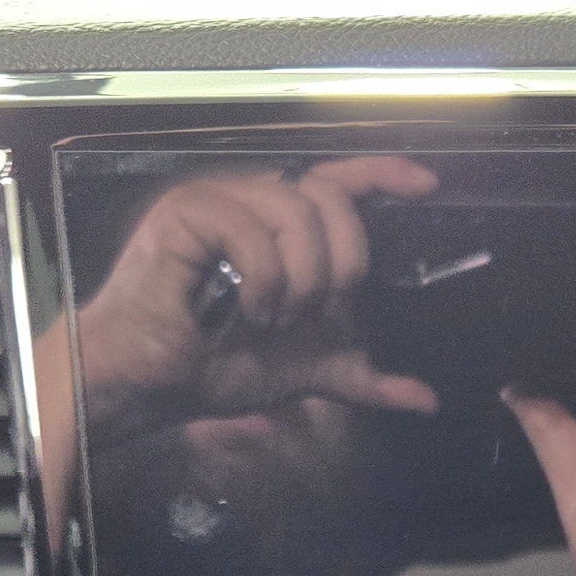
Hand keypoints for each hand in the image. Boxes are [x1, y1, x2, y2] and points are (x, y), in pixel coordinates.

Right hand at [75, 156, 440, 445]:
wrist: (150, 386)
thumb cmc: (210, 366)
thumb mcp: (307, 372)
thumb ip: (362, 376)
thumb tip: (424, 400)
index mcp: (280, 228)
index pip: (339, 183)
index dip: (383, 175)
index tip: (425, 186)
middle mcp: (252, 202)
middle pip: (329, 198)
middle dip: (338, 263)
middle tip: (310, 310)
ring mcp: (218, 200)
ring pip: (297, 211)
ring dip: (298, 279)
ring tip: (270, 317)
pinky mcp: (187, 211)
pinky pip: (252, 231)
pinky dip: (261, 280)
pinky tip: (244, 309)